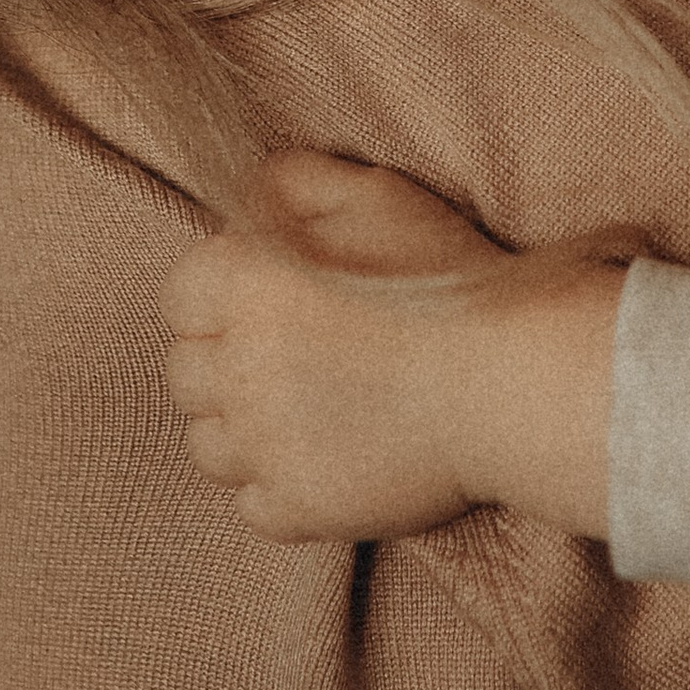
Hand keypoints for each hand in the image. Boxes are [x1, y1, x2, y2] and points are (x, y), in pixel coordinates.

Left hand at [164, 151, 620, 543]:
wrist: (510, 382)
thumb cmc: (447, 281)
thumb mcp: (376, 195)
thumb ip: (295, 181)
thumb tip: (248, 195)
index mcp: (245, 285)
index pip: (179, 296)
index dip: (219, 295)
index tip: (264, 299)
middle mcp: (237, 369)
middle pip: (185, 372)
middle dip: (224, 361)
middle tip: (290, 356)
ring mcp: (264, 447)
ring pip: (208, 444)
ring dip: (242, 427)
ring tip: (304, 410)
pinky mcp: (297, 508)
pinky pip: (253, 505)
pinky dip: (278, 487)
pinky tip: (324, 458)